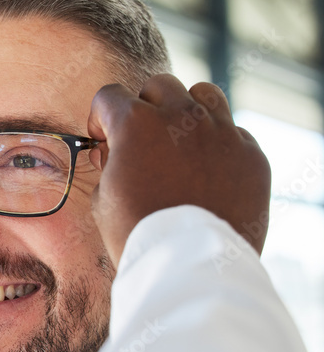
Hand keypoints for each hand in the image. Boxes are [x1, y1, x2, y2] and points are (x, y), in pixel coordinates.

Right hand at [87, 74, 270, 265]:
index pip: (110, 96)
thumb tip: (113, 152)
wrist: (190, 265)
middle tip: (142, 140)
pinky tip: (208, 172)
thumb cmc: (137, 234)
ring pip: (204, 94)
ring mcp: (222, 133)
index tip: (104, 140)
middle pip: (160, 86)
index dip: (100, 118)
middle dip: (144, 108)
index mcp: (137, 123)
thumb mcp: (104, 198)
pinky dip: (218, 145)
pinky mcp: (251, 155)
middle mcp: (182, 117)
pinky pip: (234, 132)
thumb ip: (109, 163)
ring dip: (187, 110)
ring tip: (181, 140)